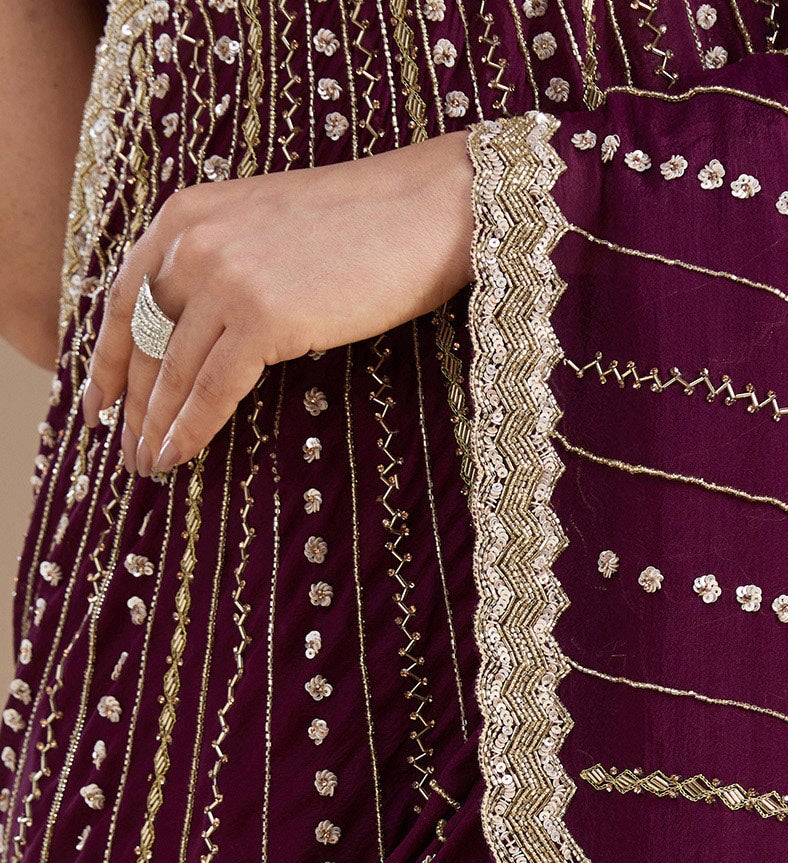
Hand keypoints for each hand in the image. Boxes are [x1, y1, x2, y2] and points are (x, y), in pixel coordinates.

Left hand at [81, 131, 473, 473]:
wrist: (423, 210)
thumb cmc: (363, 227)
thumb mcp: (265, 231)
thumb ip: (220, 265)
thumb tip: (194, 334)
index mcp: (187, 215)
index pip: (127, 298)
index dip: (109, 360)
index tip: (101, 403)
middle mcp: (193, 241)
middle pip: (145, 342)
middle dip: (133, 405)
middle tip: (127, 451)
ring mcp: (226, 277)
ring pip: (172, 370)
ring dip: (156, 425)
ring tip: (151, 464)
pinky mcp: (263, 316)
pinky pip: (212, 388)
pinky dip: (190, 427)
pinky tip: (177, 455)